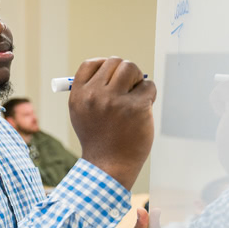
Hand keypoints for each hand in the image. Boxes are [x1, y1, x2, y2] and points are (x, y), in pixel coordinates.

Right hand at [69, 57, 156, 188]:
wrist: (109, 165)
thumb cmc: (98, 140)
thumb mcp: (81, 114)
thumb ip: (89, 92)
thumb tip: (108, 69)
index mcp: (79, 96)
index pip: (90, 64)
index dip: (104, 64)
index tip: (112, 74)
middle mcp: (95, 96)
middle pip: (114, 62)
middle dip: (125, 71)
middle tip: (129, 86)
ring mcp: (115, 101)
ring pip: (131, 69)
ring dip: (137, 79)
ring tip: (136, 95)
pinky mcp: (136, 107)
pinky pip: (148, 87)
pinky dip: (149, 94)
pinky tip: (143, 109)